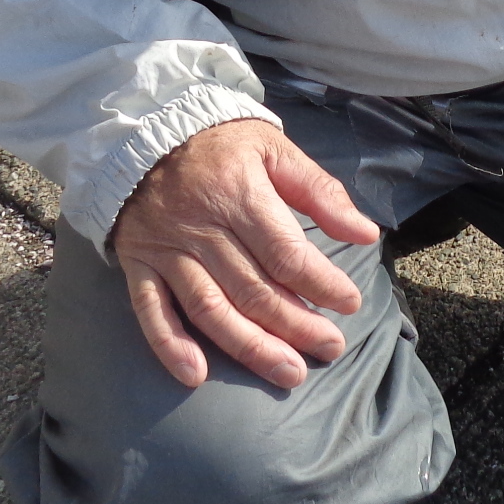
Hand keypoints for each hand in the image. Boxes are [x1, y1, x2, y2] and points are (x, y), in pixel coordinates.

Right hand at [112, 118, 379, 389]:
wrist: (143, 129)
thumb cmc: (219, 141)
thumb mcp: (274, 148)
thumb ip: (319, 191)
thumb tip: (365, 233)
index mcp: (239, 194)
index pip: (286, 253)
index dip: (321, 283)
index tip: (350, 303)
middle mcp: (202, 227)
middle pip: (253, 289)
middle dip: (296, 324)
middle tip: (330, 348)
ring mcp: (167, 249)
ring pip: (210, 308)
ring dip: (250, 347)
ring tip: (288, 372)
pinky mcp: (138, 263)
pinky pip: (151, 310)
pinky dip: (170, 345)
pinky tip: (196, 375)